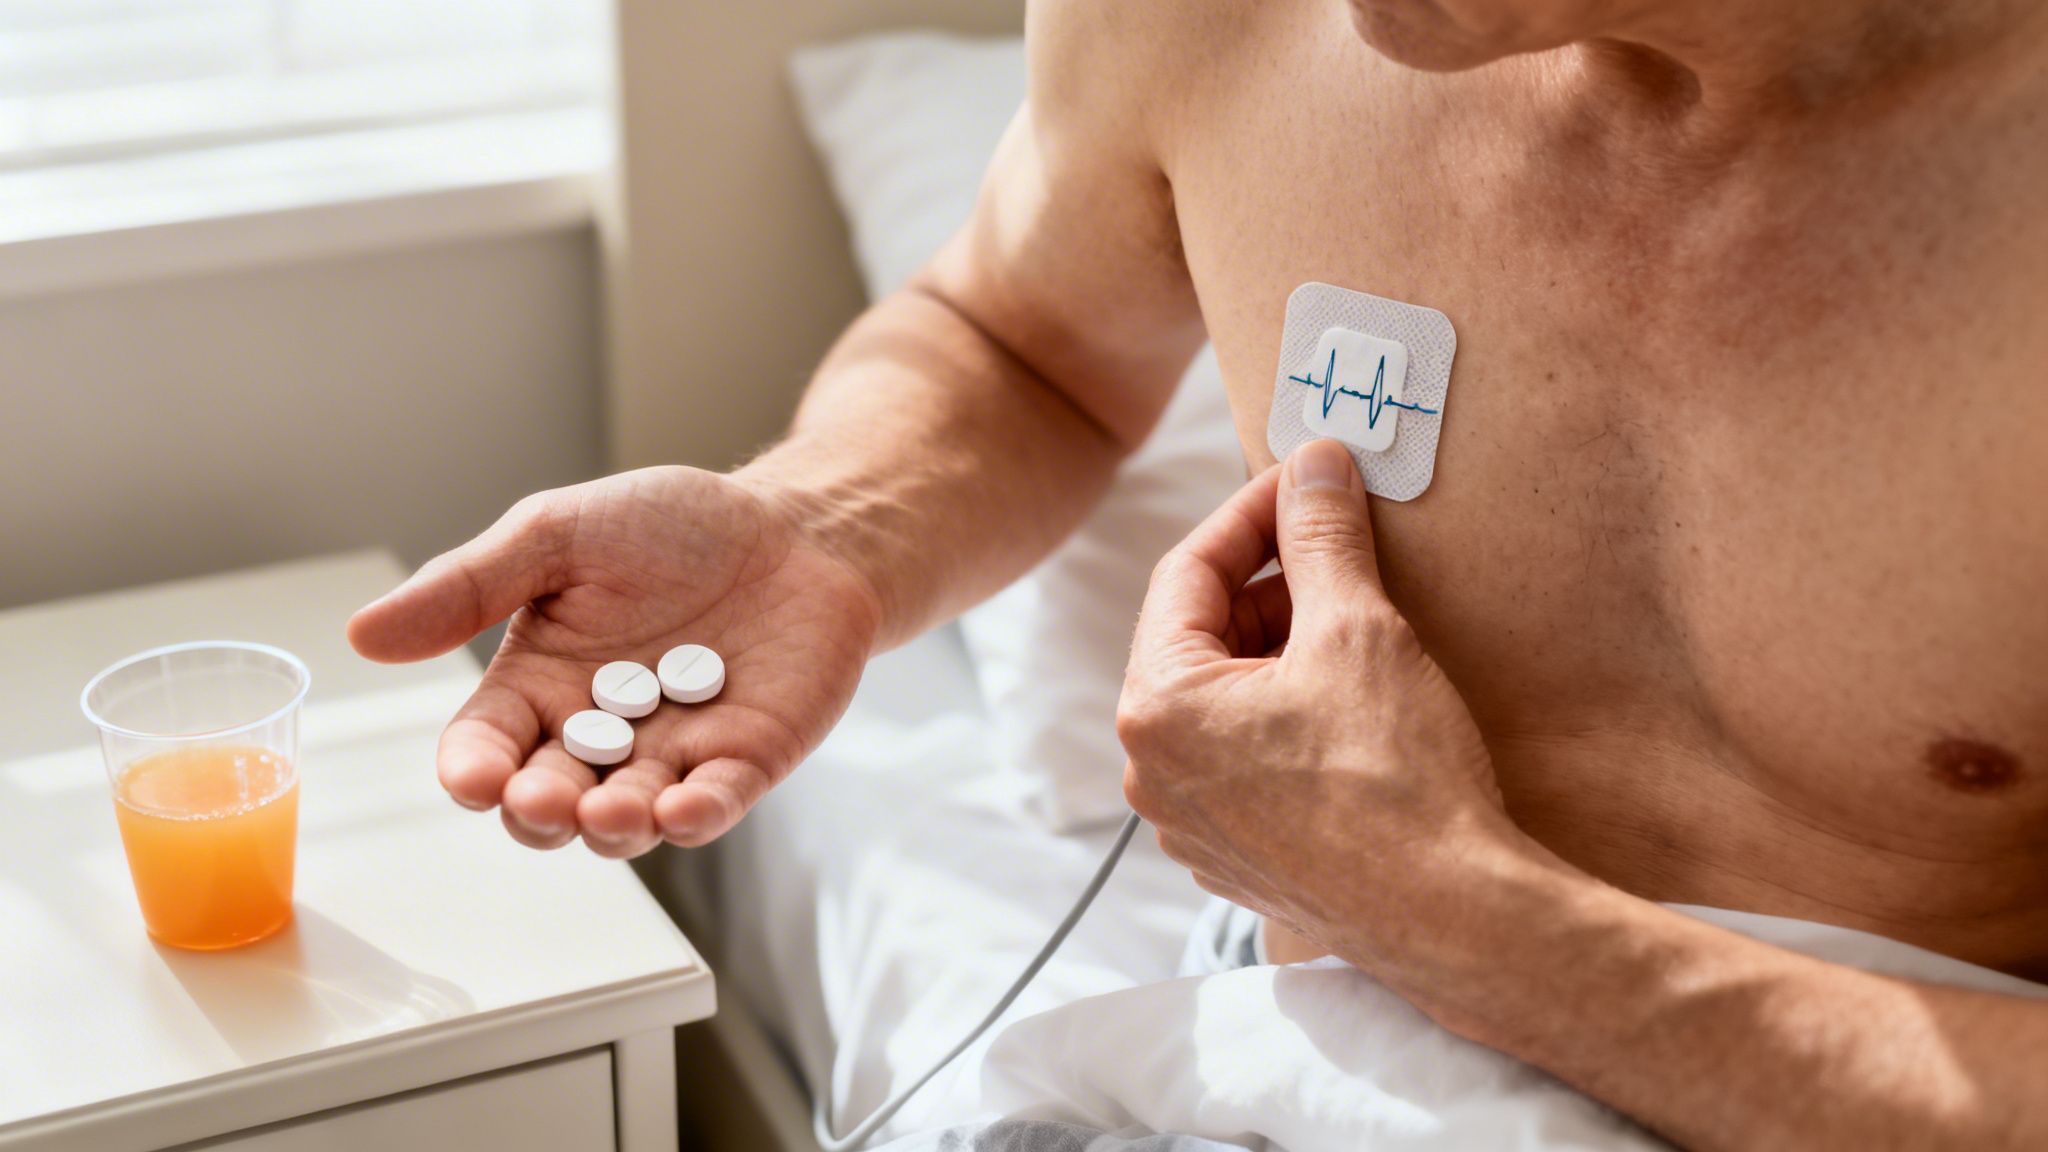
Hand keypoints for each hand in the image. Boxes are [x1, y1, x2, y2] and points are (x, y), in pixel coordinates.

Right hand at [347, 466, 882, 857]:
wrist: (794, 526)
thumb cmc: (673, 528)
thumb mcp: (557, 536)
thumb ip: (469, 587)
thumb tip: (363, 634)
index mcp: (540, 686)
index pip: (488, 745)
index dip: (474, 770)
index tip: (474, 779)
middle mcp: (600, 735)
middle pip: (550, 801)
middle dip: (541, 812)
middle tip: (543, 802)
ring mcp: (674, 756)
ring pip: (628, 818)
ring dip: (614, 827)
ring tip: (609, 813)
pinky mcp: (745, 761)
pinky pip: (715, 804)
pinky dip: (695, 815)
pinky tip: (681, 810)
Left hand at [1119, 439, 1563, 997]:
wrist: (1453, 914)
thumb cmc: (1396, 778)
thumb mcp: (1357, 628)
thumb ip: (1321, 535)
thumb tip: (1314, 463)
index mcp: (1155, 708)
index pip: (1186, 573)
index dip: (1250, 514)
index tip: (1304, 481)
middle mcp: (1153, 771)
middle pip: (1199, 637)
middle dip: (1270, 585)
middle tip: (1338, 548)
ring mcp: (1192, 823)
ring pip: (1224, 699)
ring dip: (1281, 648)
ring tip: (1355, 621)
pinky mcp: (1239, 856)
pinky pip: (1245, 757)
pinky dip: (1287, 712)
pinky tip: (1352, 698)